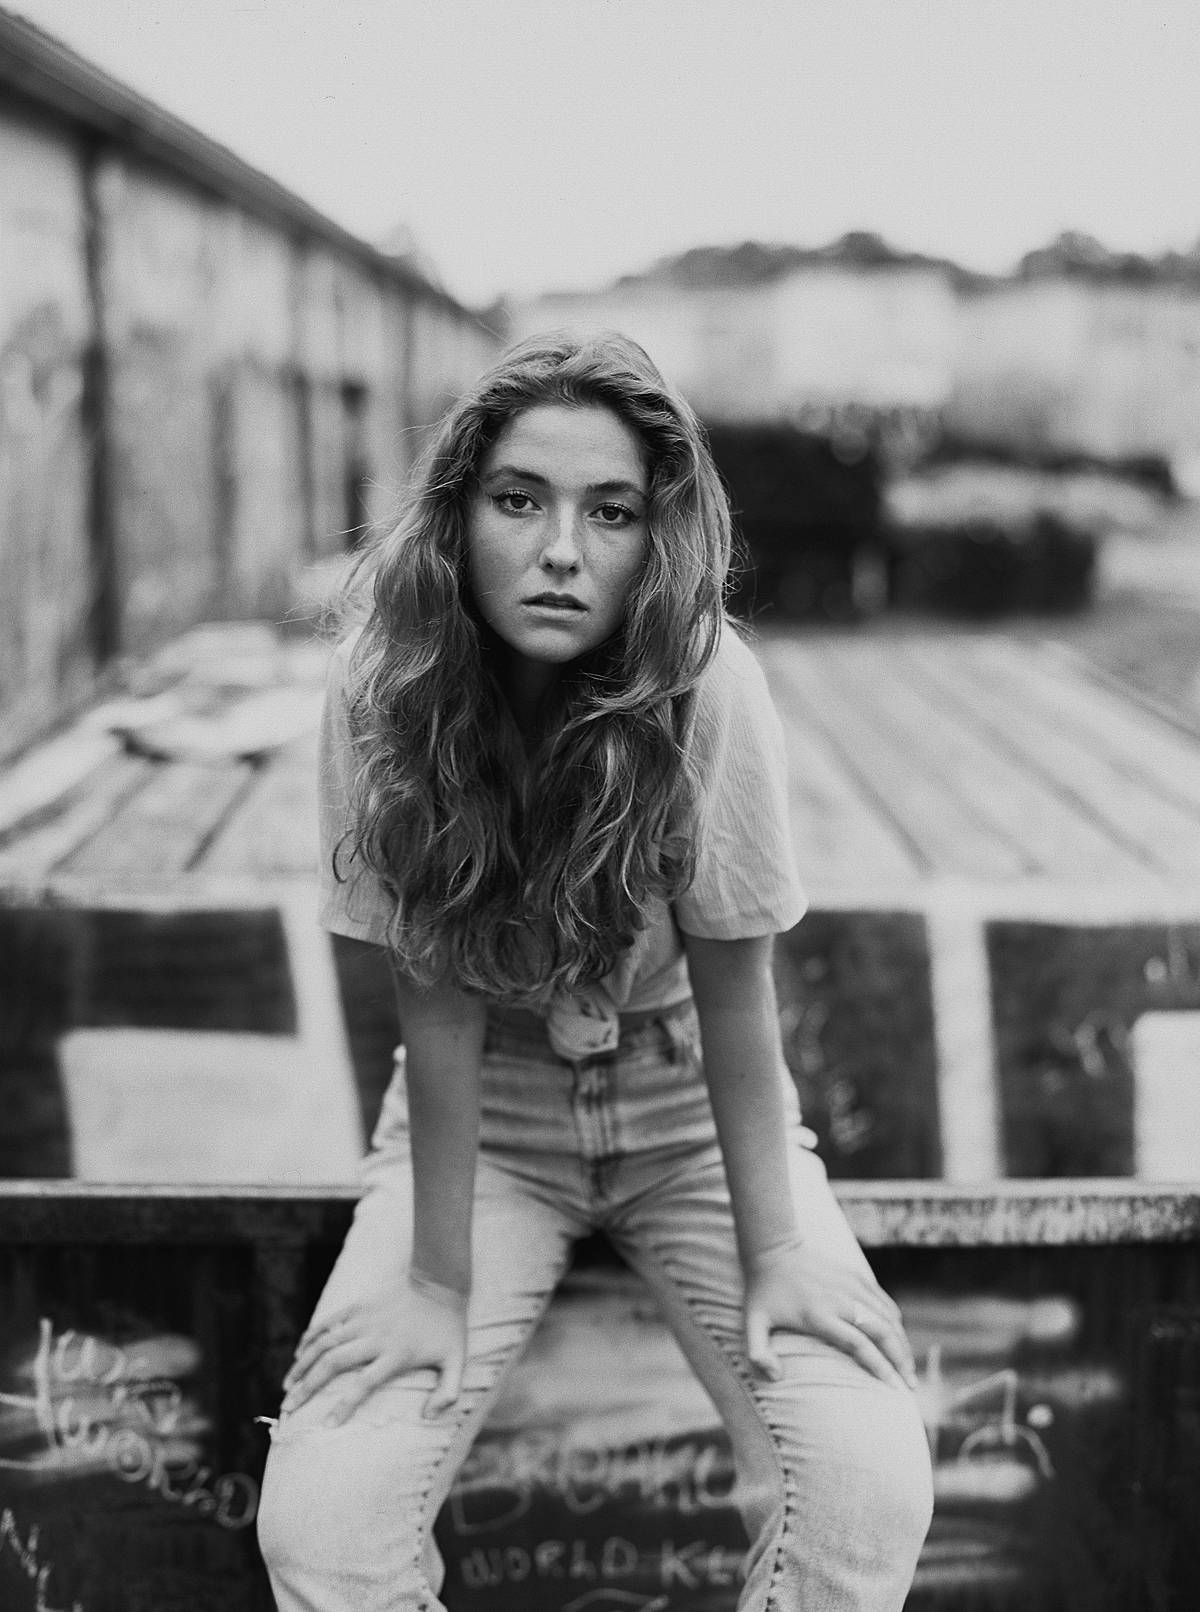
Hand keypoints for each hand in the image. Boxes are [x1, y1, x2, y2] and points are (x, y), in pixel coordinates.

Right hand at [280, 1276, 467, 1423]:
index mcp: (396, 1354)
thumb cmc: (448, 1326)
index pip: (363, 1384)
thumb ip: (449, 1393)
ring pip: (324, 1343)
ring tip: (287, 1386)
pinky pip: (328, 1322)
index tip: (326, 1426)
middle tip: (288, 1408)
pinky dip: (310, 1337)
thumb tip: (429, 1417)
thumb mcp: (458, 1361)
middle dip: (307, 1388)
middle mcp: (375, 1337)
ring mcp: (364, 1318)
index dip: (343, 1406)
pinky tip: (298, 1354)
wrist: (440, 1279)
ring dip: (302, 1364)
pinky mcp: (358, 1304)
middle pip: (333, 1364)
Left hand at [743, 1237, 917, 1391]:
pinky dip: (896, 1321)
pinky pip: (884, 1301)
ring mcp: (851, 1285)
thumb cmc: (762, 1292)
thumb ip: (758, 1353)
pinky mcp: (856, 1275)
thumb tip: (776, 1377)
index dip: (879, 1367)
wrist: (772, 1247)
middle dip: (900, 1360)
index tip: (893, 1388)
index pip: (859, 1344)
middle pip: (881, 1331)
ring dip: (902, 1343)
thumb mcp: (752, 1323)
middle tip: (910, 1387)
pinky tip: (900, 1339)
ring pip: (888, 1317)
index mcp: (819, 1315)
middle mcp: (840, 1299)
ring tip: (908, 1368)